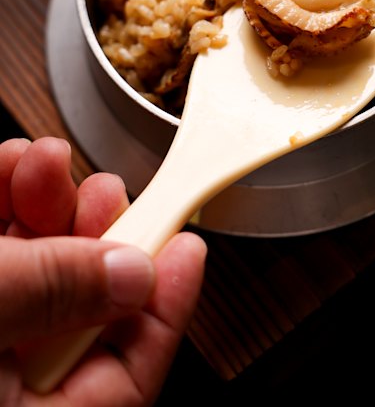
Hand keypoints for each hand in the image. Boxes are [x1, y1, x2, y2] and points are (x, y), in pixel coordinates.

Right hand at [0, 136, 206, 405]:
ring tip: (44, 160)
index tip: (188, 247)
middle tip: (106, 189)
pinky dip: (6, 200)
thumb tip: (134, 272)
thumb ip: (56, 292)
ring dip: (46, 201)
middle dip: (98, 231)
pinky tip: (12, 164)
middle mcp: (6, 383)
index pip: (126, 380)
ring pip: (37, 267)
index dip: (166, 308)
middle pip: (81, 308)